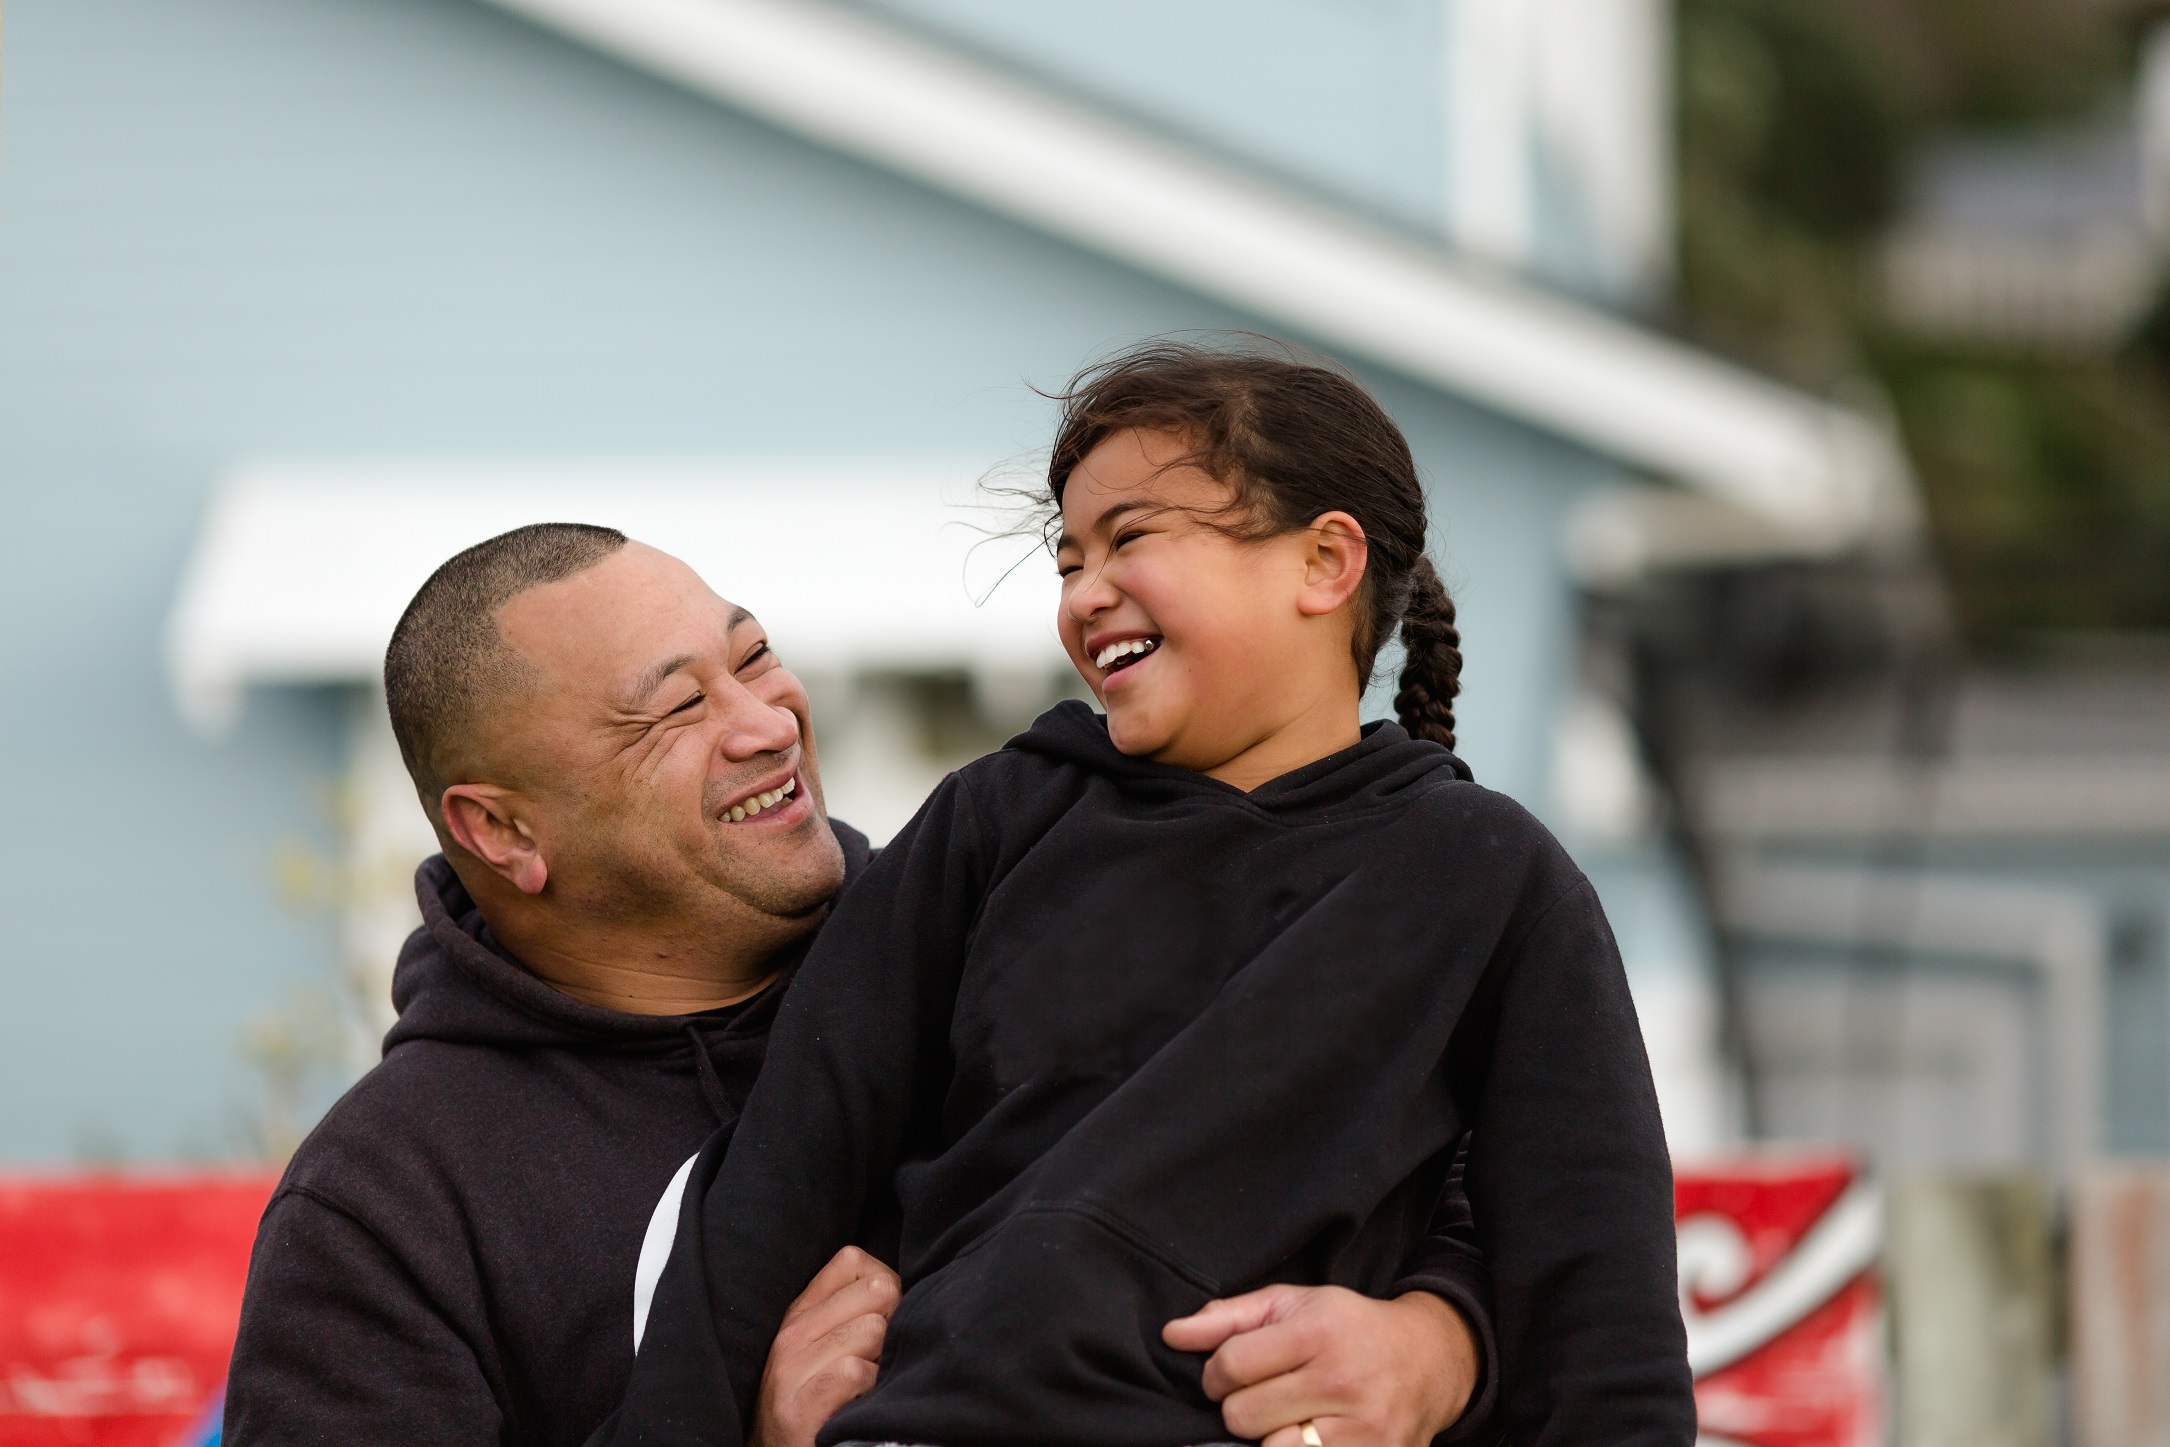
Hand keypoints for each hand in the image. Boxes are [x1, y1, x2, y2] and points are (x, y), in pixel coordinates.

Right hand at [751, 1246, 900, 1446]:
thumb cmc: (819, 1406)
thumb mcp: (826, 1349)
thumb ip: (851, 1313)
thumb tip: (896, 1289)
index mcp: (799, 1314)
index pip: (852, 1261)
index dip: (883, 1285)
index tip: (882, 1320)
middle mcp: (791, 1336)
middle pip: (877, 1290)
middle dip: (892, 1323)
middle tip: (880, 1359)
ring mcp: (790, 1371)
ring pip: (873, 1329)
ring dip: (883, 1362)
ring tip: (869, 1385)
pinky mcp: (799, 1408)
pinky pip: (856, 1371)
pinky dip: (870, 1390)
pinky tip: (860, 1404)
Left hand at [1163, 1284, 1477, 1446]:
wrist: (1427, 1361)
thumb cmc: (1348, 1328)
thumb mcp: (1293, 1304)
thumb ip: (1229, 1317)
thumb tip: (1172, 1335)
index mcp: (1319, 1331)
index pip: (1230, 1365)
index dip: (1215, 1374)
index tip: (1226, 1375)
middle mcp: (1342, 1380)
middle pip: (1242, 1416)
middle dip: (1240, 1409)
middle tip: (1262, 1398)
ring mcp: (1362, 1429)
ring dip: (1267, 1440)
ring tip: (1285, 1420)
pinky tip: (1304, 1438)